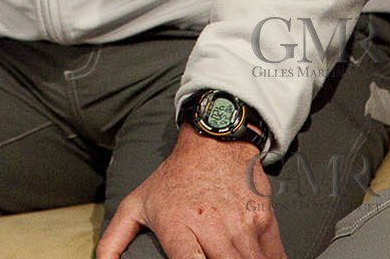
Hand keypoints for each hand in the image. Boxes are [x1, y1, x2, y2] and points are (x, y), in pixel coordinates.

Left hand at [95, 127, 285, 258]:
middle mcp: (210, 226)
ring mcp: (240, 224)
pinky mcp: (263, 220)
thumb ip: (116, 237)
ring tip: (228, 256)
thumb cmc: (175, 177)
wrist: (215, 141)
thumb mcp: (139, 202)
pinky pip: (272, 258)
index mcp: (178, 225)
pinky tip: (252, 257)